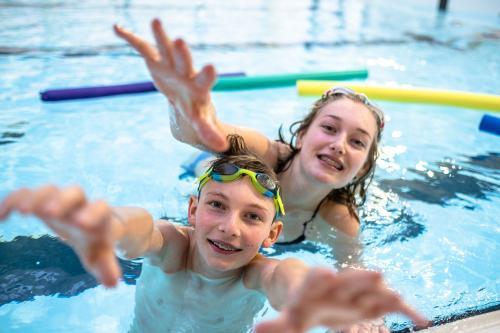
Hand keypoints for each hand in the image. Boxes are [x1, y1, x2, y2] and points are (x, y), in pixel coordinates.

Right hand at [0, 185, 121, 286]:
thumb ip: (107, 267)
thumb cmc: (97, 241)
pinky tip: (1, 217)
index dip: (92, 214)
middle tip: (50, 213)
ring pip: (50, 190)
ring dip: (36, 197)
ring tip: (22, 211)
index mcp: (99, 215)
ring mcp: (60, 200)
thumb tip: (112, 284)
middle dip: (63, 201)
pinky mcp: (42, 201)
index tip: (82, 224)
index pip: (101, 208)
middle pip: (75, 193)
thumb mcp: (101, 255)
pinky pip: (26, 195)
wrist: (92, 223)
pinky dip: (13, 201)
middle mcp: (80, 204)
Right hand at [114, 18, 227, 151]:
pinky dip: (132, 39)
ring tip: (156, 21)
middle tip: (180, 41)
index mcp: (199, 87)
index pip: (204, 80)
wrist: (184, 99)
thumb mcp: (201, 122)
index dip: (207, 75)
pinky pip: (143, 48)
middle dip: (182, 53)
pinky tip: (117, 28)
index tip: (211, 68)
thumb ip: (209, 132)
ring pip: (166, 49)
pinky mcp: (156, 62)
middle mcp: (186, 72)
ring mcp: (171, 65)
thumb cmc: (195, 111)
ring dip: (160, 36)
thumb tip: (222, 146)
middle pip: (184, 62)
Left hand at [255, 268, 427, 332]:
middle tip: (376, 274)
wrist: (318, 292)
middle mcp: (337, 286)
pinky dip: (404, 311)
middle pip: (348, 280)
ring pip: (371, 289)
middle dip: (360, 278)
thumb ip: (276, 325)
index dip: (319, 278)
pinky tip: (422, 319)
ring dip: (384, 291)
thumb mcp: (288, 318)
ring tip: (397, 295)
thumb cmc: (301, 305)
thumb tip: (256, 330)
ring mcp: (357, 294)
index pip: (313, 280)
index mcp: (313, 288)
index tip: (326, 273)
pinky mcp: (371, 304)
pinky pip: (389, 306)